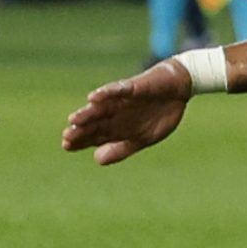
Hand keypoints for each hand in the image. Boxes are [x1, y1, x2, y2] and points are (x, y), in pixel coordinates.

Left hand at [62, 60, 194, 165]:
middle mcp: (114, 113)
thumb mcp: (144, 138)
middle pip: (93, 122)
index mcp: (116, 127)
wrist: (179, 90)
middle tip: (67, 137)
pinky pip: (117, 89)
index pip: (93, 135)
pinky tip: (93, 98)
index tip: (67, 147)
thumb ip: (122, 149)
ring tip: (74, 120)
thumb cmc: (161, 114)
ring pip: (101, 107)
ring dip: (87, 113)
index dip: (80, 141)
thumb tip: (96, 159)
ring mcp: (122, 100)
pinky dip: (106, 93)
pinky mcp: (132, 87)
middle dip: (80, 130)